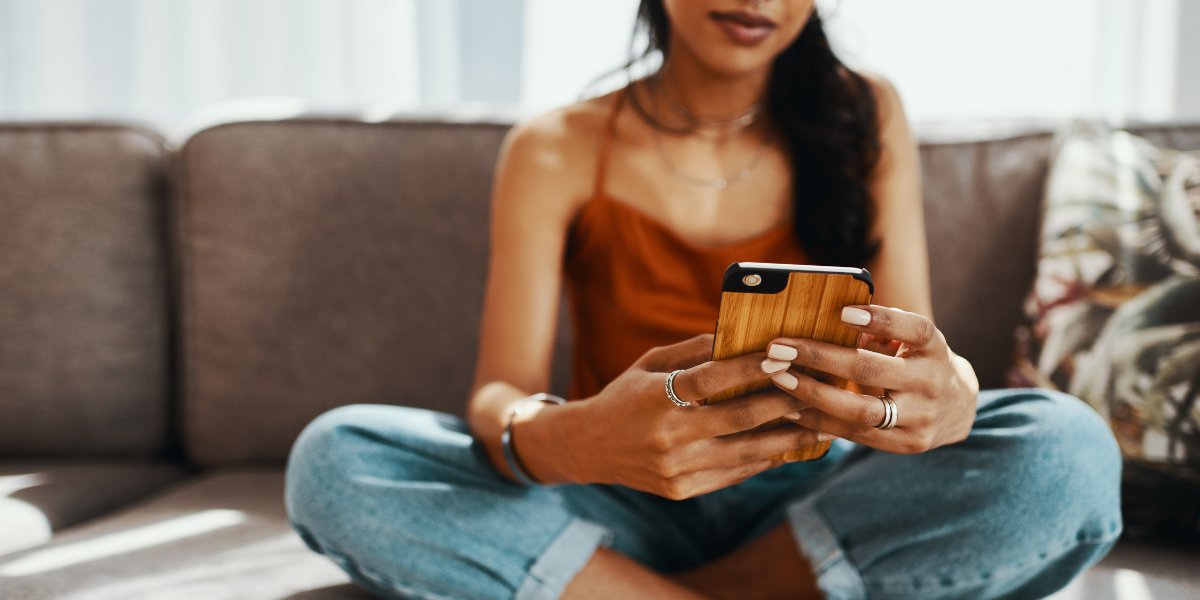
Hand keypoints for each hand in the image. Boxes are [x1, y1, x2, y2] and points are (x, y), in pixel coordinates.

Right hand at [520, 335, 827, 499]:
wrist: (588, 448)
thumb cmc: (625, 395)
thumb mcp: (649, 363)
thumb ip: (693, 351)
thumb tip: (739, 336)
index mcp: (655, 398)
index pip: (711, 381)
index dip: (749, 369)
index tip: (783, 356)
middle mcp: (667, 437)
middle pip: (738, 419)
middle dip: (782, 403)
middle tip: (817, 389)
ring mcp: (675, 469)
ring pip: (744, 452)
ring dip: (787, 437)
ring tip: (820, 424)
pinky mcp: (682, 490)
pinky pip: (734, 474)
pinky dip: (764, 459)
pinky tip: (790, 446)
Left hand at [766, 305, 978, 453]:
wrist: (959, 408)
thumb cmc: (919, 360)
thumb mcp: (912, 340)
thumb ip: (881, 330)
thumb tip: (833, 321)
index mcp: (934, 348)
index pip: (914, 330)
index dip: (881, 320)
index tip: (843, 313)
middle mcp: (932, 382)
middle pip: (872, 371)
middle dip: (820, 358)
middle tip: (779, 349)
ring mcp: (922, 418)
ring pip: (861, 411)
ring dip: (813, 394)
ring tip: (779, 380)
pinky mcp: (908, 444)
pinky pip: (857, 435)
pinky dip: (821, 422)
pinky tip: (791, 410)